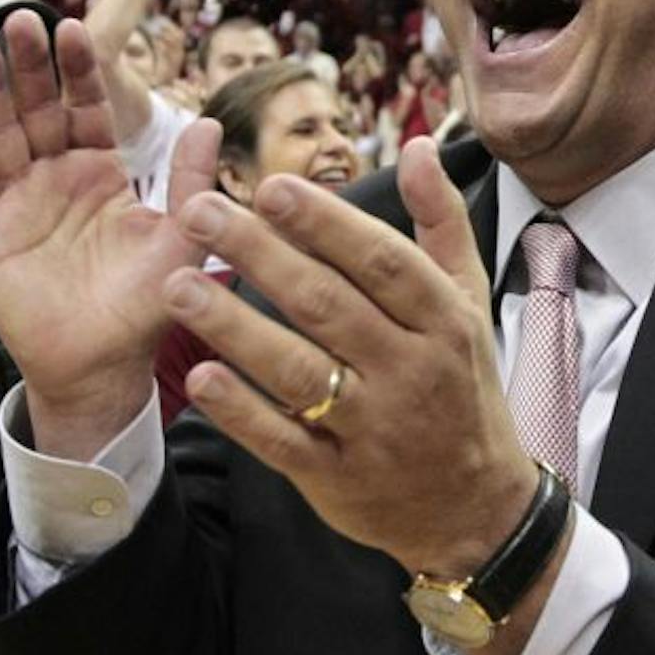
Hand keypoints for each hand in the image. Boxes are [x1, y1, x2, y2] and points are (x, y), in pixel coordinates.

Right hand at [0, 11, 218, 456]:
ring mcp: (19, 203)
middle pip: (37, 109)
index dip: (80, 71)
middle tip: (19, 20)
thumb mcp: (180, 243)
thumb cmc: (143, 309)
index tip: (74, 29)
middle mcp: (56, 179)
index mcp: (101, 173)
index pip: (88, 107)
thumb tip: (210, 124)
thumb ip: (194, 185)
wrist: (98, 368)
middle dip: (28, 66)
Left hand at [161, 139, 535, 581]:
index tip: (270, 185)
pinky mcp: (336, 477)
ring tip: (177, 285)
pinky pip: (281, 441)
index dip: (324, 222)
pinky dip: (240, 411)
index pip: (380, 261)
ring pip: (296, 371)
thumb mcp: (468, 304)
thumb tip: (416, 145)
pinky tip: (199, 377)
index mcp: (443, 321)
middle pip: (327, 305)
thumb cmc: (462, 388)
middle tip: (198, 211)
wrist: (476, 509)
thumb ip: (440, 224)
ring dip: (233, 327)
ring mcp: (372, 429)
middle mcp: (410, 372)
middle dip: (259, 254)